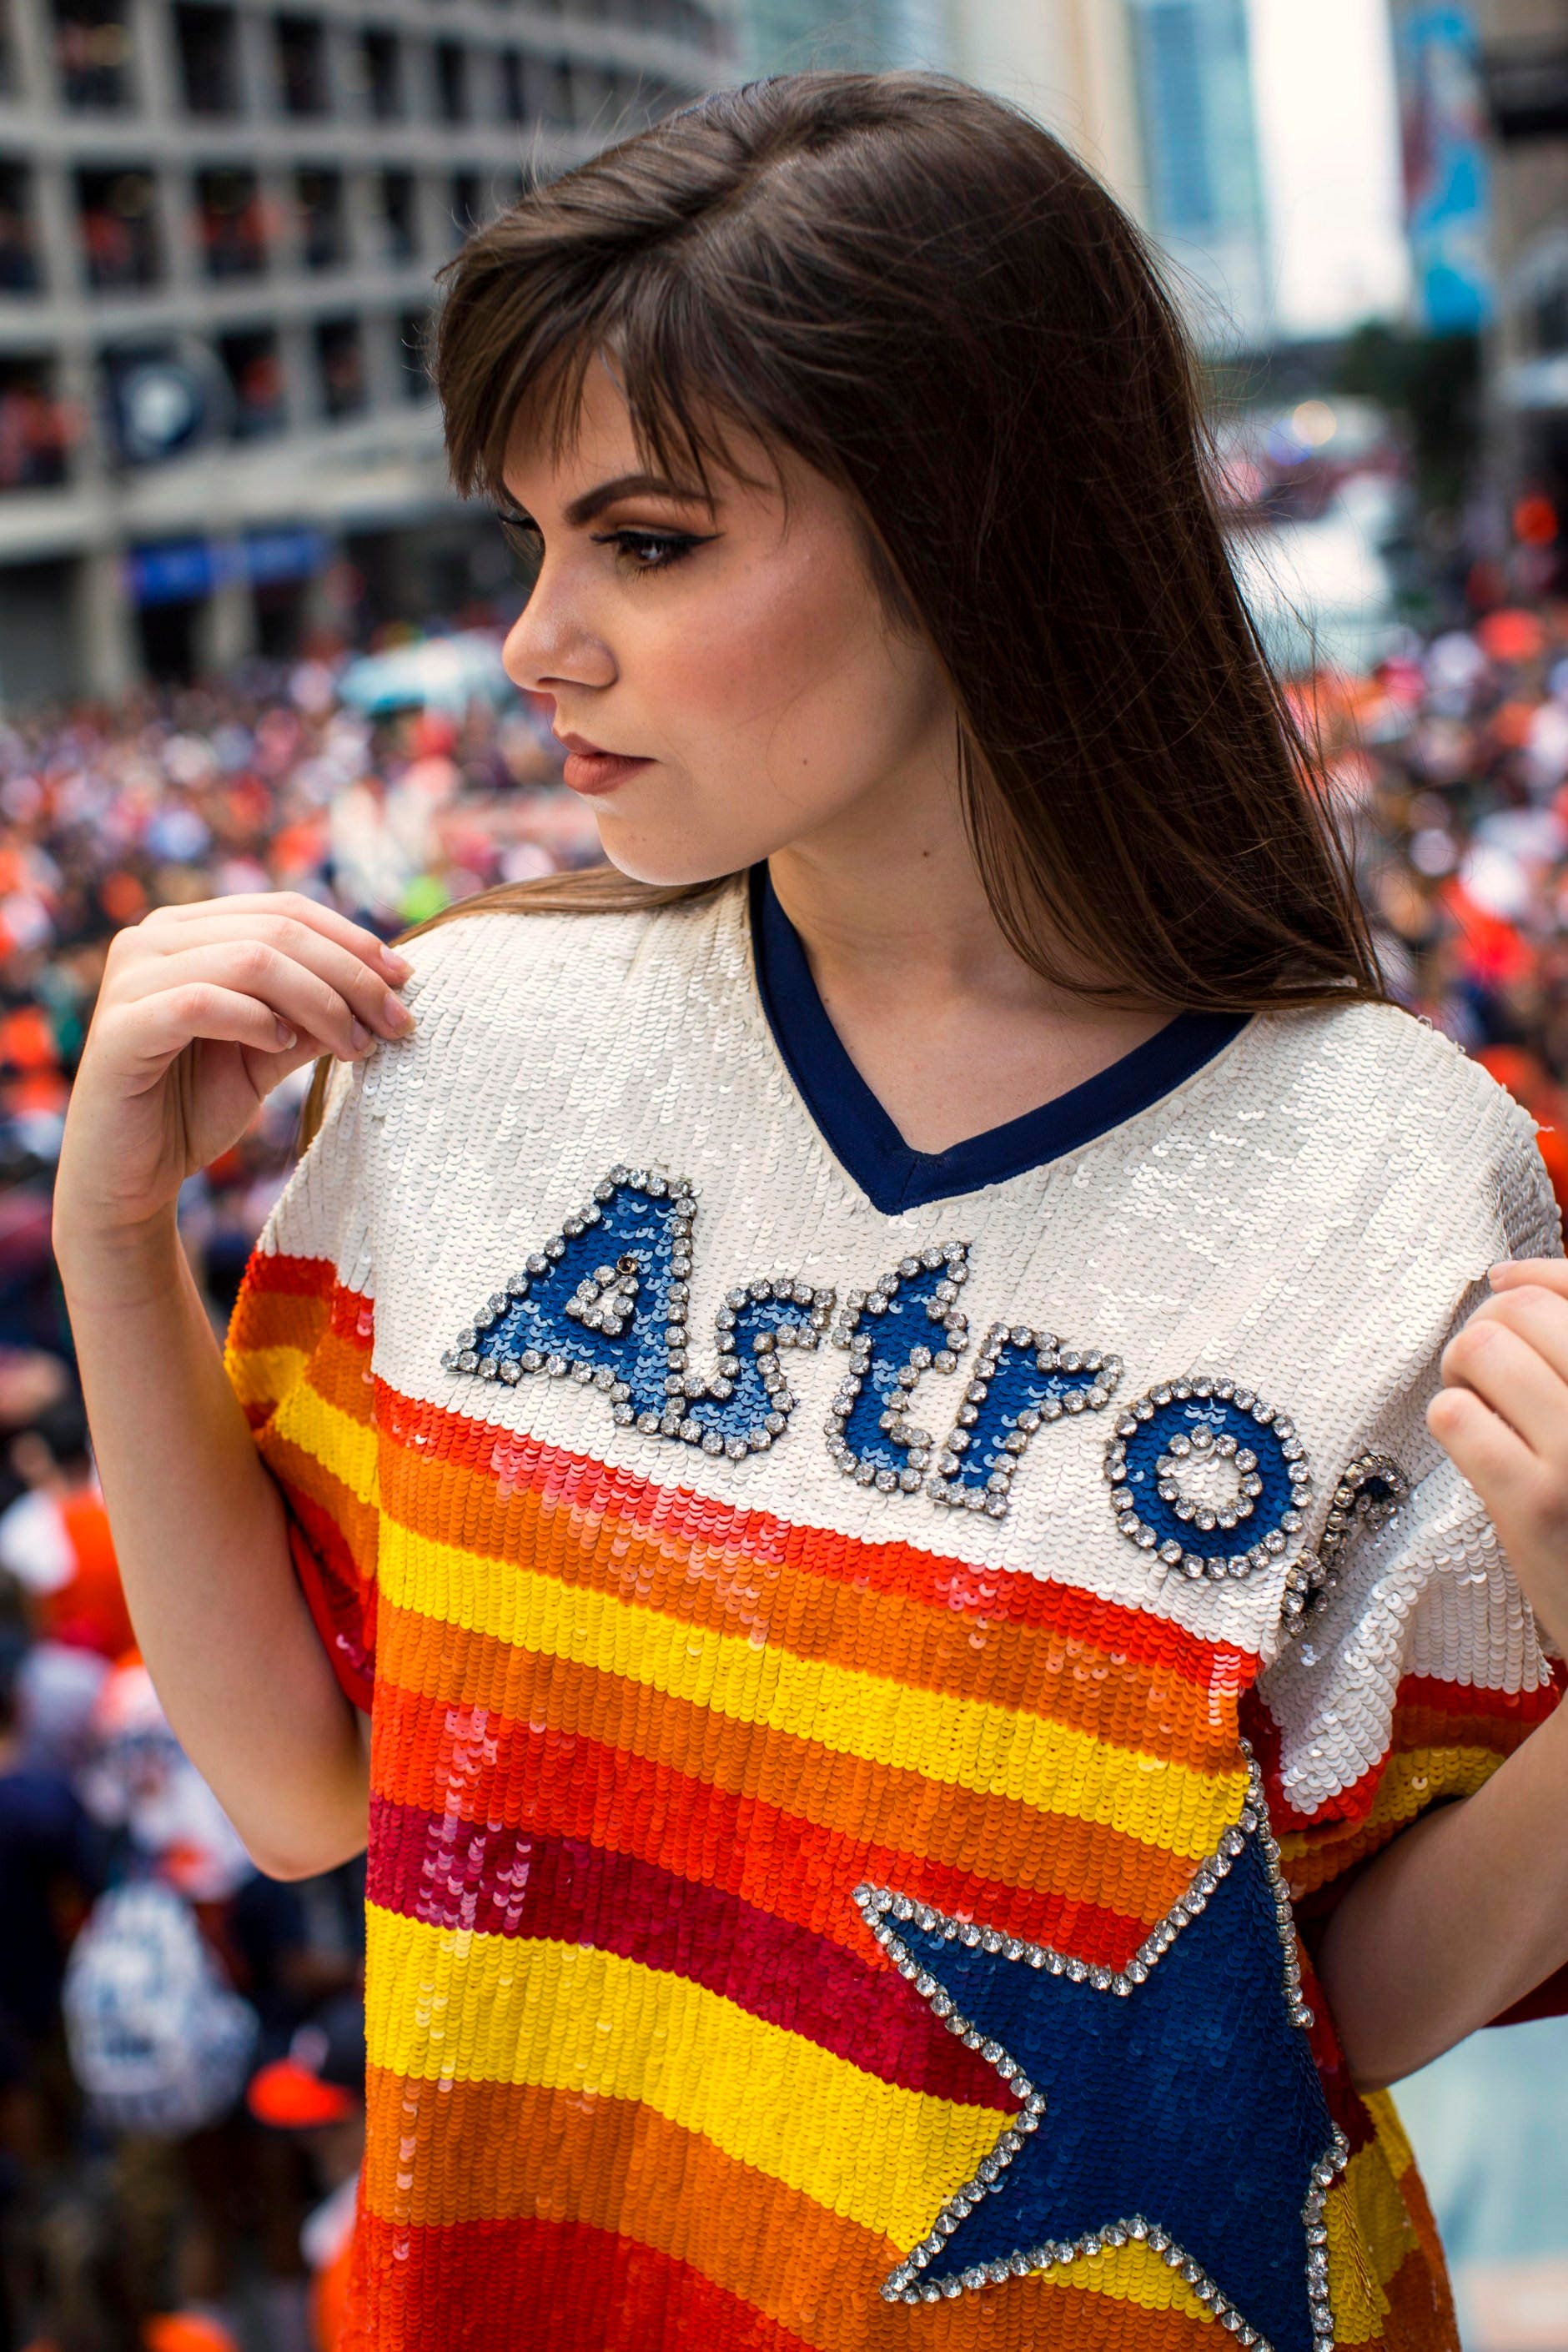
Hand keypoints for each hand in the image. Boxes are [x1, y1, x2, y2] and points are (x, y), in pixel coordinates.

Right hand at [55, 893, 412, 1268]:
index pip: (286, 909)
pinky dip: (254, 1020)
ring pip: (249, 959)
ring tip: (353, 1045)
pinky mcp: (119, 1027)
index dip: (352, 940)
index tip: (405, 981)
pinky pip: (200, 1002)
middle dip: (350, 975)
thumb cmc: (193, 1108)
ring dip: (318, 1001)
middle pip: (277, 929)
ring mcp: (130, 978)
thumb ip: (313, 1015)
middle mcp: (153, 938)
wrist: (127, 1178)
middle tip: (395, 1023)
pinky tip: (281, 1047)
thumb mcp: (270, 1052)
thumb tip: (385, 990)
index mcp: (189, 931)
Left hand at [1429, 1257, 1567, 1654]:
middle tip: (1489, 1367)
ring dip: (1462, 1366)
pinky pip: (1456, 1415)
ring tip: (1477, 1399)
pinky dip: (1451, 1417)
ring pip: (1483, 1349)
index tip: (1507, 1283)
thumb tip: (1506, 1274)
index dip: (1537, 1276)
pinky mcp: (1536, 1504)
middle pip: (1522, 1311)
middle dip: (1489, 1328)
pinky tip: (1473, 1442)